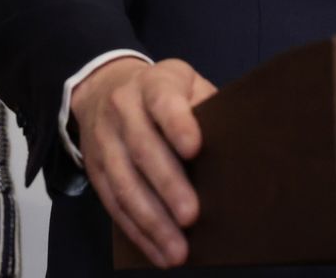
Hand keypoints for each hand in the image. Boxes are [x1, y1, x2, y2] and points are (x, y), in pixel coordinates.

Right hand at [69, 57, 217, 268]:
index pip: (163, 101)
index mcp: (153, 84)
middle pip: (142, 148)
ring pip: (124, 184)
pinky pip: (114, 205)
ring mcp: (105, 141)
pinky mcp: (95, 170)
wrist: (104, 87)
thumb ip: (207, 107)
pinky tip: (159, 252)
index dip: (178, 124)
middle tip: (191, 215)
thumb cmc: (162, 92)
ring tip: (177, 250)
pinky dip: (137, 232)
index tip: (195, 148)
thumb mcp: (186, 83)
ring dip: (151, 220)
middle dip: (167, 185)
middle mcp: (123, 110)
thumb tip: (239, 146)